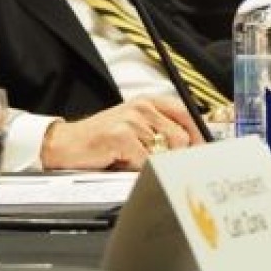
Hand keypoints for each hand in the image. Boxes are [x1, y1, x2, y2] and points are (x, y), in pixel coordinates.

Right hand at [41, 97, 202, 170]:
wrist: (66, 143)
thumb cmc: (102, 139)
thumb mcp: (134, 127)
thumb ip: (160, 131)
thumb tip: (191, 148)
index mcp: (149, 102)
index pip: (186, 114)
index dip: (199, 135)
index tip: (204, 152)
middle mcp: (142, 107)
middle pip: (180, 137)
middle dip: (175, 156)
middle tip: (162, 164)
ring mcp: (132, 120)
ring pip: (163, 151)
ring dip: (152, 163)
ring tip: (134, 160)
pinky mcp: (121, 136)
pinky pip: (145, 161)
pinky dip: (137, 169)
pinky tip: (122, 162)